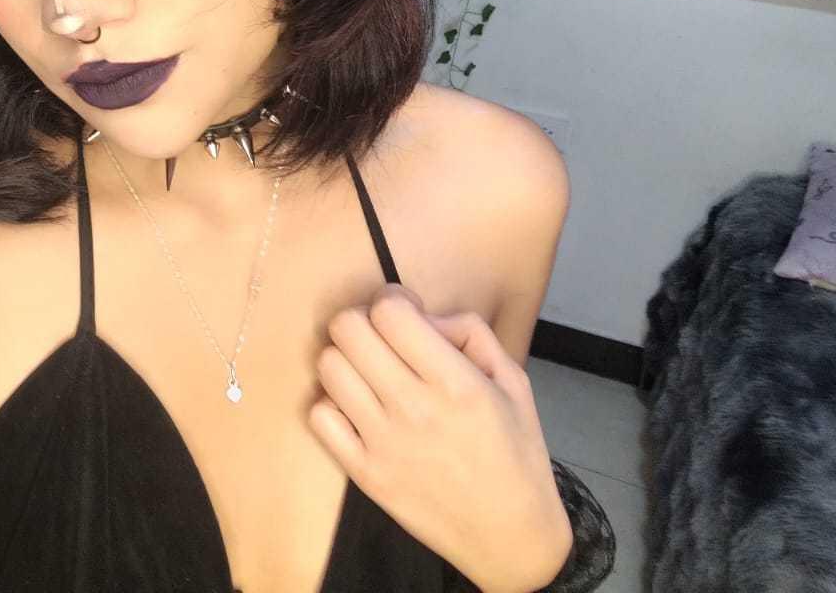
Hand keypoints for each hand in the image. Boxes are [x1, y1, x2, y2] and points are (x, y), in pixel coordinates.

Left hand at [308, 284, 571, 592]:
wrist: (509, 535)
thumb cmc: (516, 454)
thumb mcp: (513, 381)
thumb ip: (470, 332)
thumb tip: (423, 315)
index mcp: (456, 383)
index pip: (390, 312)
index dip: (392, 300)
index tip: (405, 311)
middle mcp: (413, 408)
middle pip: (348, 330)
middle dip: (363, 320)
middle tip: (382, 337)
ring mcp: (382, 442)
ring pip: (328, 366)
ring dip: (346, 358)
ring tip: (369, 371)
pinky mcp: (363, 472)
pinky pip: (319, 416)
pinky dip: (332, 402)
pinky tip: (357, 406)